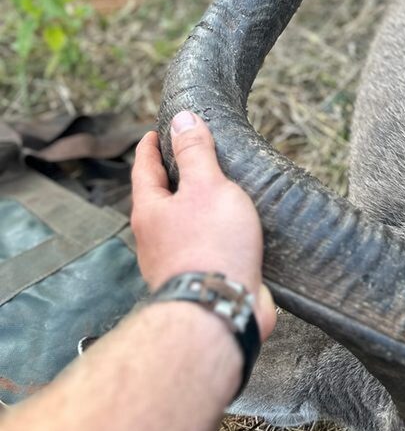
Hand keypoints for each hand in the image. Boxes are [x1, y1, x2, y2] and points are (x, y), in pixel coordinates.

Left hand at [131, 112, 275, 339]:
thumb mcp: (206, 186)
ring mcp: (176, 262)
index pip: (144, 168)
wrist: (218, 311)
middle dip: (172, 179)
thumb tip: (182, 119)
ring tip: (216, 195)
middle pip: (160, 199)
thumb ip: (195, 152)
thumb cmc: (209, 246)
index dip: (150, 147)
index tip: (155, 133)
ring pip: (182, 227)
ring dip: (195, 210)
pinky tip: (233, 234)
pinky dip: (215, 235)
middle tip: (186, 159)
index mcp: (150, 210)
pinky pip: (204, 250)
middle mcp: (156, 238)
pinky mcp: (201, 280)